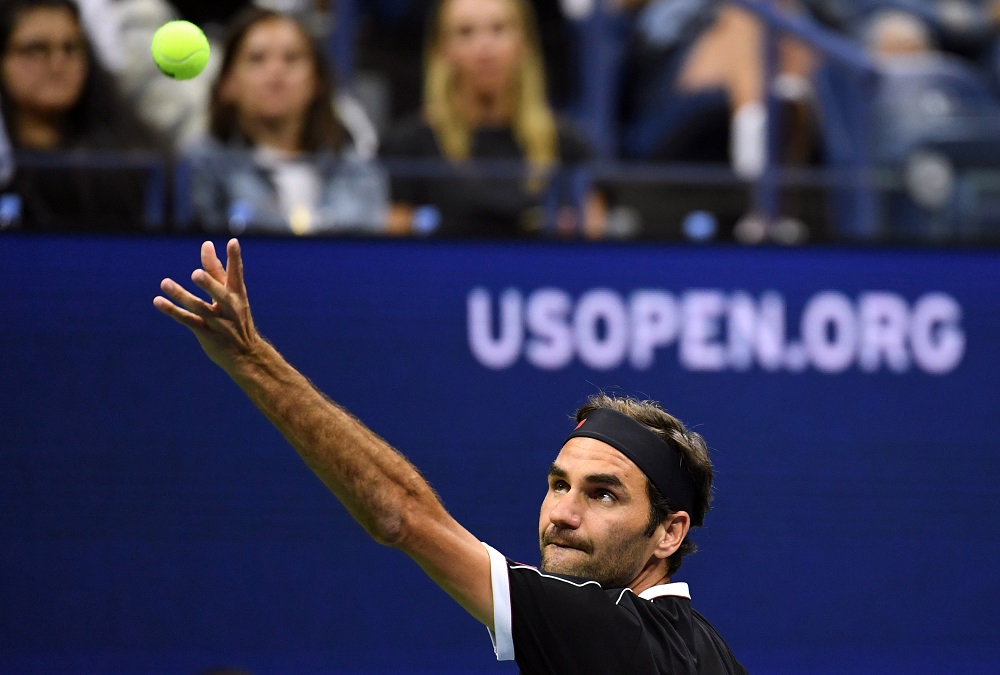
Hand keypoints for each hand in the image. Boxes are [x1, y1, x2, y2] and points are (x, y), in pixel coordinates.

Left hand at [153, 238, 261, 371]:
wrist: (246, 355)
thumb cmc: (236, 319)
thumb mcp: (231, 295)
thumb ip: (217, 271)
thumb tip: (207, 245)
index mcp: (238, 295)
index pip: (237, 274)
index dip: (235, 258)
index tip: (232, 242)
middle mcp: (230, 308)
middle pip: (220, 294)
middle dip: (209, 284)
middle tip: (196, 274)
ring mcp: (218, 322)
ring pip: (199, 308)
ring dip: (181, 296)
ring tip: (165, 283)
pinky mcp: (206, 334)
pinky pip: (188, 320)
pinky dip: (173, 311)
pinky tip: (158, 301)